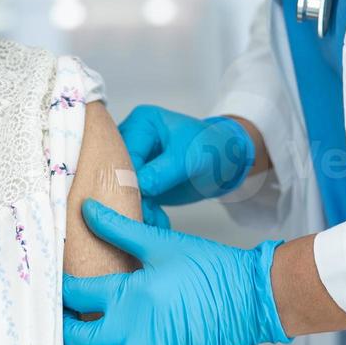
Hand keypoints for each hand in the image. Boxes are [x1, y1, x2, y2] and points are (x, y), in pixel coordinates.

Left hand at [62, 200, 291, 344]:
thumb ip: (118, 228)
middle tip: (60, 324)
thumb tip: (87, 208)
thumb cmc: (208, 266)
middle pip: (80, 341)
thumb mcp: (160, 243)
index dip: (60, 291)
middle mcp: (136, 330)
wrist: (251, 294)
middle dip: (62, 333)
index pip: (77, 294)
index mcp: (130, 293)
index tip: (55, 288)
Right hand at [119, 106, 255, 225]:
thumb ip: (162, 172)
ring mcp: (136, 160)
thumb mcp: (189, 158)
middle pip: (119, 171)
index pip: (124, 153)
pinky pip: (136, 198)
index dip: (128, 179)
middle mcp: (133, 139)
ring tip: (156, 221)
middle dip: (132, 196)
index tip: (136, 201)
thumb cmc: (211, 148)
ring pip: (125, 188)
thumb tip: (138, 187)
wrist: (226, 162)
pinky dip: (146, 212)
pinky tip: (158, 222)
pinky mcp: (141, 179)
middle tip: (145, 216)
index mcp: (142, 122)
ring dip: (140, 208)